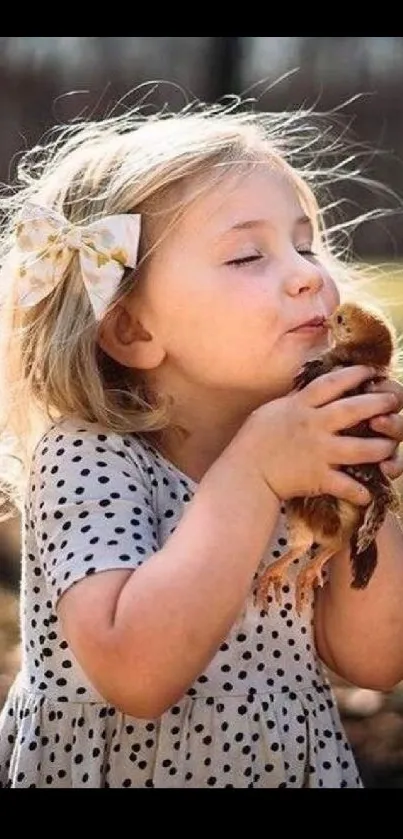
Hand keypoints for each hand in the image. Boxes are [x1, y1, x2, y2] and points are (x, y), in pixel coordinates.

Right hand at [240, 365, 396, 505]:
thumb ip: (297, 400)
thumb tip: (314, 389)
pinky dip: (360, 490)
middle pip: (354, 409)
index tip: (372, 371)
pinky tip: (370, 492)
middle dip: (379, 403)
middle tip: (395, 400)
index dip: (356, 374)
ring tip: (391, 444)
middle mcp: (313, 425)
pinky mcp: (318, 477)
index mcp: (301, 405)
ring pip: (360, 448)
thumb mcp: (273, 410)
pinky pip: (346, 485)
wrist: (245, 473)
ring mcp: (318, 452)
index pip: (333, 382)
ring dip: (381, 447)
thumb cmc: (255, 440)